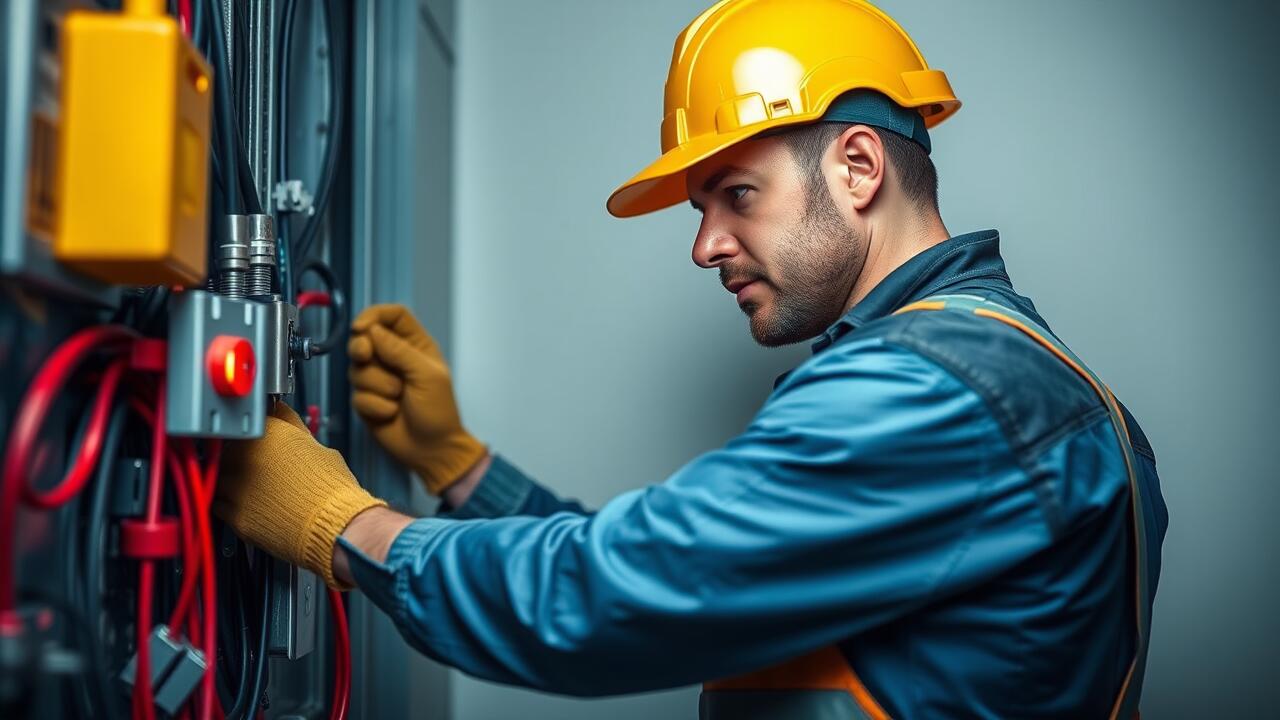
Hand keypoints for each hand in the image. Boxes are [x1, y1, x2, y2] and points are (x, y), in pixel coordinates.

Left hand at [215, 403, 386, 588]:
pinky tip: (252, 505)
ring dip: (232, 479)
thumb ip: (293, 428)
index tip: (262, 438)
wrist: (334, 526)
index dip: (259, 432)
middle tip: (262, 467)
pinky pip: (220, 504)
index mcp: (268, 433)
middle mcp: (246, 455)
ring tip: (257, 488)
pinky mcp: (234, 514)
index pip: (252, 420)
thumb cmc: (332, 490)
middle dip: (242, 455)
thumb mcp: (320, 447)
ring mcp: (236, 486)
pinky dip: (230, 503)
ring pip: (221, 476)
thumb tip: (283, 416)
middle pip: (230, 447)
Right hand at [347, 304, 486, 494]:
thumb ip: (399, 350)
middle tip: (365, 356)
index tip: (361, 327)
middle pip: (365, 337)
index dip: (374, 316)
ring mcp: (378, 379)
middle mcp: (394, 358)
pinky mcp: (367, 400)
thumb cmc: (438, 410)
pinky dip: (374, 405)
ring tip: (398, 398)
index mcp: (415, 345)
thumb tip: (370, 331)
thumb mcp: (426, 375)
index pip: (392, 315)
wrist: (432, 449)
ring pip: (357, 369)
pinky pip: (357, 395)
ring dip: (376, 385)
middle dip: (362, 347)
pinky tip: (391, 414)